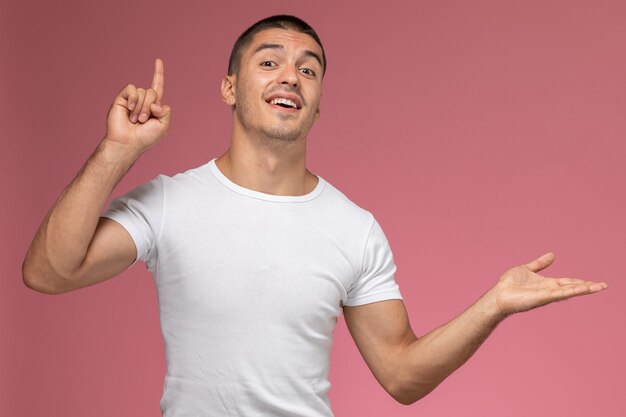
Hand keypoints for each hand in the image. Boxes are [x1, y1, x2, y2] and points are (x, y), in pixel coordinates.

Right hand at [104, 58, 170, 157]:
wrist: (128, 142)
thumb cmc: (146, 137)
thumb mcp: (164, 126)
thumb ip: (166, 112)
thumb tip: (155, 102)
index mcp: (154, 106)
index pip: (157, 86)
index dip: (158, 74)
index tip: (158, 60)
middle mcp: (143, 101)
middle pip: (153, 91)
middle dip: (150, 107)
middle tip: (143, 121)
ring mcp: (132, 99)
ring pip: (143, 91)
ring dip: (141, 107)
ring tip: (135, 120)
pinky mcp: (122, 98)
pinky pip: (132, 89)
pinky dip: (133, 100)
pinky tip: (129, 110)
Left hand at [490, 253, 607, 316]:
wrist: (499, 295)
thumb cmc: (509, 284)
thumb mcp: (527, 269)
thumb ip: (540, 263)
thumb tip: (552, 255)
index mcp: (547, 283)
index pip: (568, 281)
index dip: (580, 281)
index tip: (594, 282)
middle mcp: (550, 289)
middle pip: (573, 287)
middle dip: (588, 286)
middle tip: (604, 285)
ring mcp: (547, 294)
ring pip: (570, 291)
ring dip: (585, 289)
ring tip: (600, 287)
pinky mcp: (543, 297)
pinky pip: (560, 293)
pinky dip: (572, 291)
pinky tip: (583, 289)